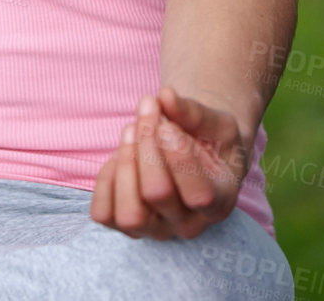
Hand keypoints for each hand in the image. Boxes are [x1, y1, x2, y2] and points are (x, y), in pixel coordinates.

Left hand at [89, 86, 249, 240]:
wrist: (198, 152)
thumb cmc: (210, 139)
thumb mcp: (216, 122)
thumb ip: (194, 112)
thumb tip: (166, 96)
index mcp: (219, 203)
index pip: (198, 194)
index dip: (178, 155)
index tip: (167, 123)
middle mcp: (188, 224)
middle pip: (157, 193)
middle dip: (147, 142)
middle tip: (149, 109)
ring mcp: (156, 228)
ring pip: (129, 214)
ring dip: (125, 163)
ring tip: (132, 130)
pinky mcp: (126, 223)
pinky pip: (103, 213)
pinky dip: (105, 179)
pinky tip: (122, 150)